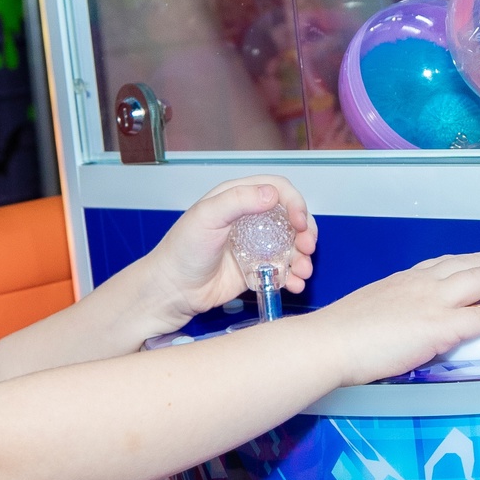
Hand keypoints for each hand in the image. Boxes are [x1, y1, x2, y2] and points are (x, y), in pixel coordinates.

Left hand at [140, 176, 317, 326]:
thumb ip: (238, 201)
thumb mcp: (207, 217)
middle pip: (291, 218)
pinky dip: (294, 277)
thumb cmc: (182, 250)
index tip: (299, 223)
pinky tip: (294, 284)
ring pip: (291, 245)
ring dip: (304, 257)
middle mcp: (250, 219)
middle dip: (306, 232)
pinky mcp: (257, 270)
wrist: (172, 290)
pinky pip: (283, 270)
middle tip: (308, 247)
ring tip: (303, 271)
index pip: (278, 190)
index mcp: (238, 198)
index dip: (295, 203)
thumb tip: (272, 195)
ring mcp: (255, 246)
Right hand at [303, 250, 479, 387]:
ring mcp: (432, 303)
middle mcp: (422, 284)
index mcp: (404, 280)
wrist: (327, 343)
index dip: (475, 260)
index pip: (448, 264)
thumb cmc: (338, 336)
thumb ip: (394, 313)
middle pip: (471, 264)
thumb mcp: (370, 311)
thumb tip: (405, 324)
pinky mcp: (439, 327)